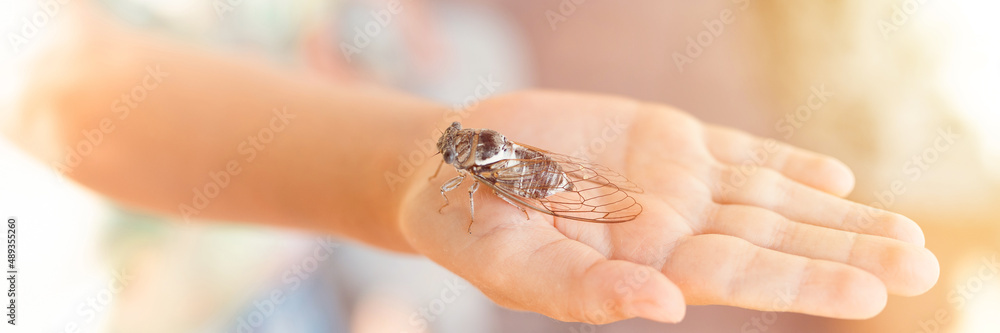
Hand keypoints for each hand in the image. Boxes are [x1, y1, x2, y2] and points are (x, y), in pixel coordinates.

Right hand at [398, 91, 938, 323]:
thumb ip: (586, 292)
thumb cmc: (469, 228)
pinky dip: (787, 162)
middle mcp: (673, 228)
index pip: (742, 278)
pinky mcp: (665, 139)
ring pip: (770, 197)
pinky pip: (738, 152)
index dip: (804, 283)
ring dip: (836, 214)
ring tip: (904, 234)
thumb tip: (665, 306)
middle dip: (845, 252)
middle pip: (775, 240)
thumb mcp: (515, 265)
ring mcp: (674, 182)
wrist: (452, 168)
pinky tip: (835, 175)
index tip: (872, 291)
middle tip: (919, 265)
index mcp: (645, 265)